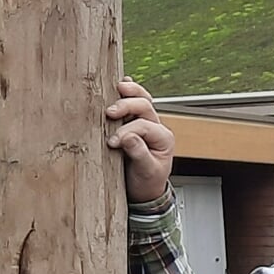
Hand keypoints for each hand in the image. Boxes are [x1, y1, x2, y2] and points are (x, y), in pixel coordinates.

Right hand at [105, 78, 174, 201]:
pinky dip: (128, 93)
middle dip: (127, 106)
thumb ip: (139, 154)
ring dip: (130, 92)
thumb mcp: (146, 172)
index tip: (112, 142)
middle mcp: (157, 127)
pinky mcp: (133, 122)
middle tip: (109, 113)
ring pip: (142, 99)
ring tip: (118, 87)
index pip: (144, 126)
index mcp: (164, 138)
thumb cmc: (147, 181)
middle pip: (145, 106)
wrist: (144, 189)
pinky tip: (121, 84)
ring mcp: (146, 123)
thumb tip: (128, 137)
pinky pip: (134, 102)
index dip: (127, 131)